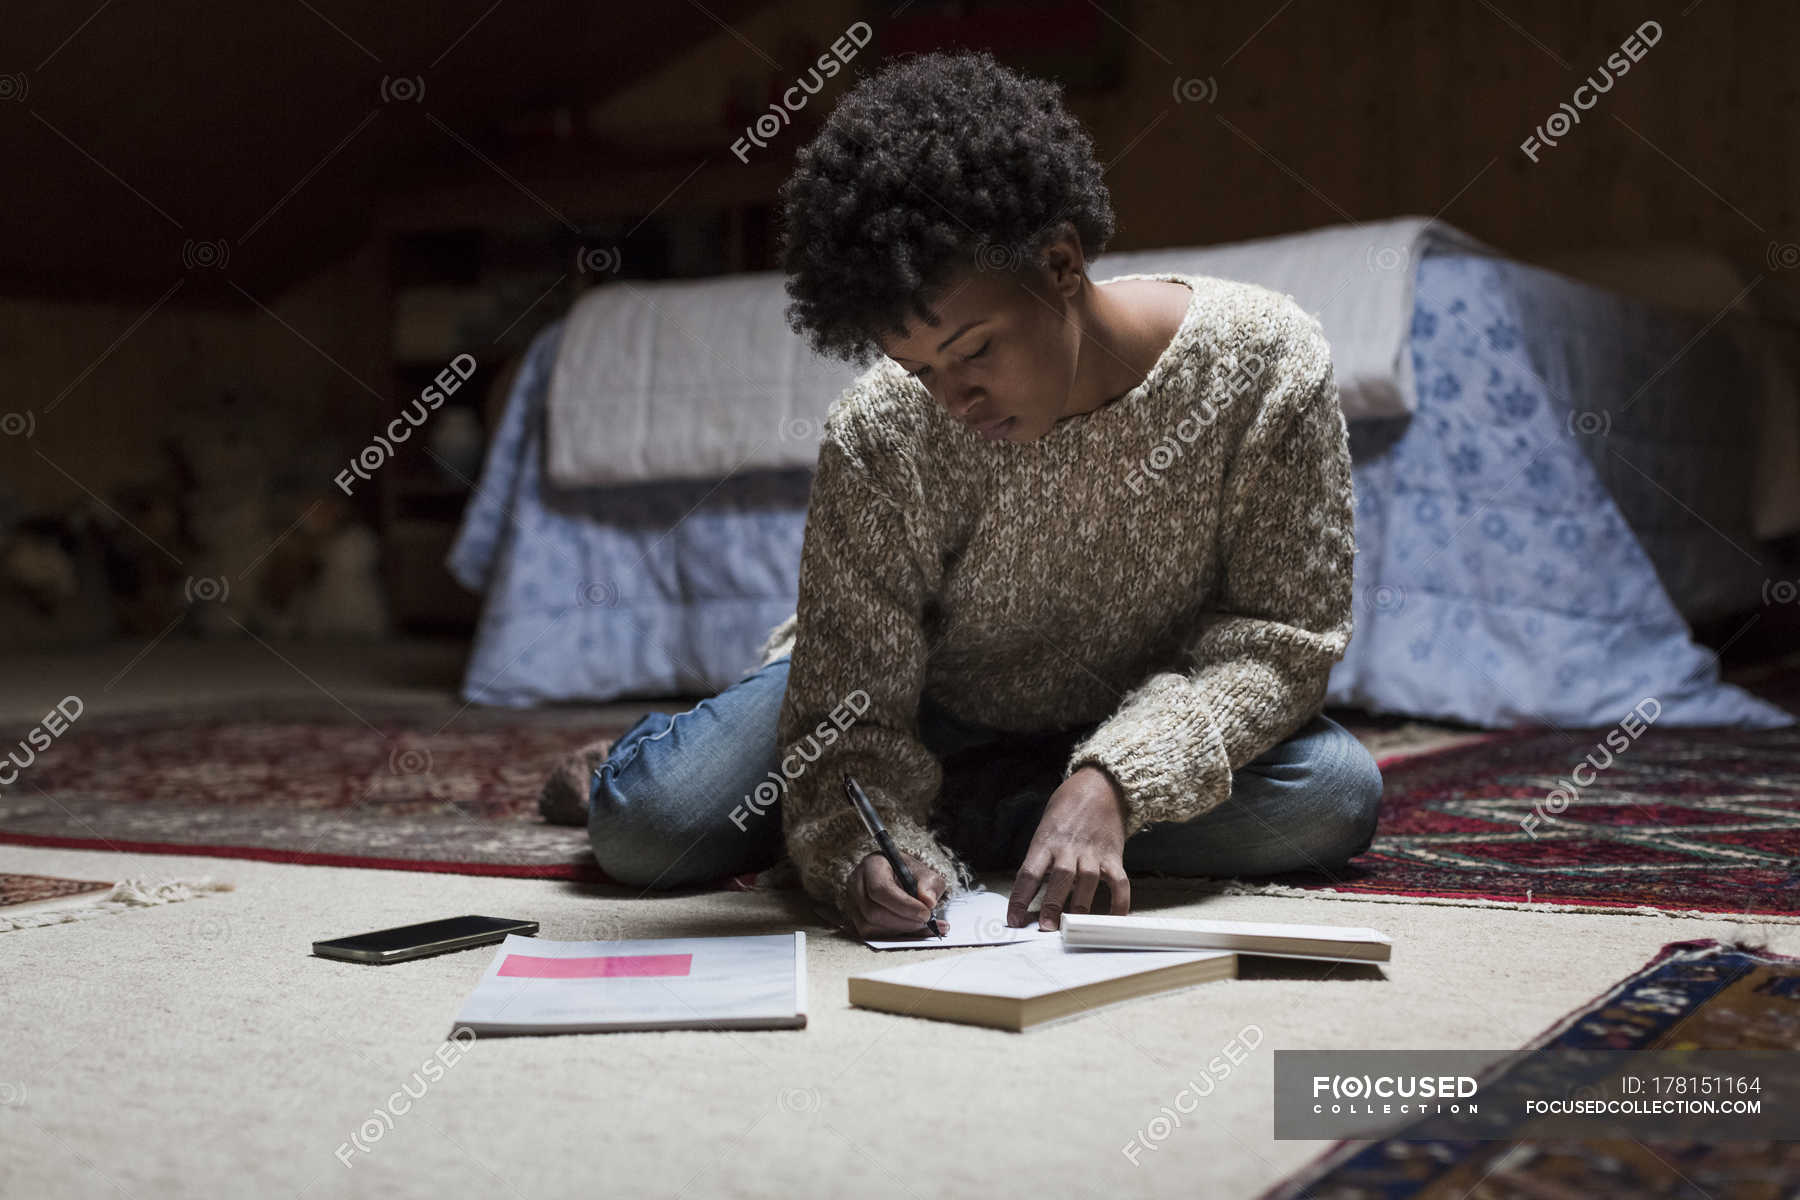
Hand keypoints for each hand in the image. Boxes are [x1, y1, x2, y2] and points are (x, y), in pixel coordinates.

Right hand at [844, 851, 948, 938]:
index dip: (904, 905)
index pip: (881, 889)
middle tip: (926, 922)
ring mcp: (853, 904)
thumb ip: (930, 885)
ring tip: (922, 926)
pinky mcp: (855, 921)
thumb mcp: (926, 873)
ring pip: (870, 927)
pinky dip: (894, 936)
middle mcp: (856, 884)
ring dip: (899, 931)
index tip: (926, 914)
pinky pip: (872, 935)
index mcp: (872, 865)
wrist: (899, 881)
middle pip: (873, 912)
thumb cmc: (911, 875)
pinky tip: (911, 931)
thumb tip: (928, 902)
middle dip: (903, 921)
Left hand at [1007, 766, 1131, 929]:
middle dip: (1053, 905)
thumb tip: (1031, 893)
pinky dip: (1118, 902)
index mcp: (1046, 841)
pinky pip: (1118, 882)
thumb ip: (1041, 858)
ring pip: (1088, 881)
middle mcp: (1069, 847)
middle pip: (1060, 878)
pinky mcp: (1114, 855)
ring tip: (1073, 926)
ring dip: (1081, 905)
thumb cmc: (1066, 809)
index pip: (1028, 873)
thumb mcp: (1045, 828)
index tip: (1013, 920)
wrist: (1100, 785)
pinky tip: (1114, 919)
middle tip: (1046, 927)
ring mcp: (1093, 851)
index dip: (1019, 898)